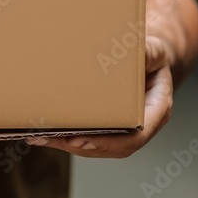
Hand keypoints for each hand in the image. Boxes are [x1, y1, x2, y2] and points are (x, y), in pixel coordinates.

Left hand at [29, 35, 173, 157]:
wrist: (151, 62)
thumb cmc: (152, 57)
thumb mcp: (154, 50)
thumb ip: (148, 52)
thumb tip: (132, 51)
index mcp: (157, 109)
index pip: (137, 134)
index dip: (110, 141)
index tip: (83, 140)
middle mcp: (143, 125)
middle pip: (111, 146)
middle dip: (80, 145)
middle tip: (53, 138)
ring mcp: (125, 130)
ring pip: (97, 146)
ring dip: (67, 144)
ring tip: (40, 137)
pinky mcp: (110, 128)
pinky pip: (90, 138)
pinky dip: (67, 138)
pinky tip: (44, 133)